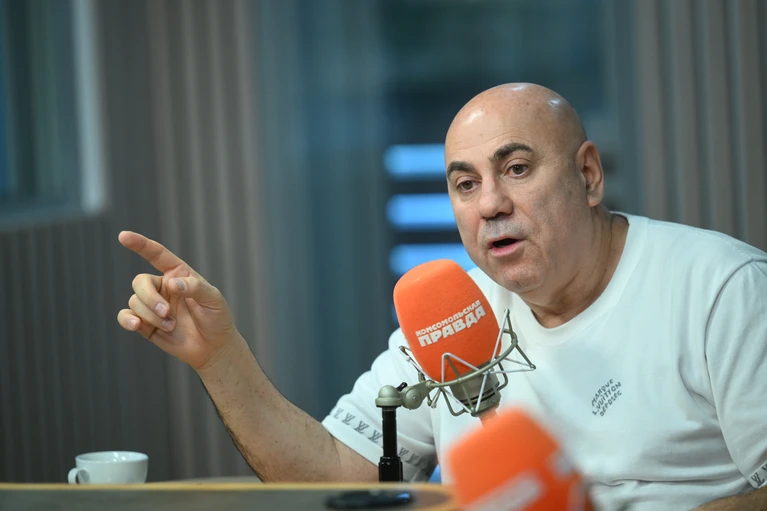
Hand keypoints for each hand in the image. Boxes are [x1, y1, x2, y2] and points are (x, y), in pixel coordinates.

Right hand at [116, 231, 236, 369]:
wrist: (214, 347)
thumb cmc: (217, 318)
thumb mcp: (213, 299)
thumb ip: (195, 288)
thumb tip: (172, 283)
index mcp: (178, 274)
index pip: (157, 255)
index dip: (140, 244)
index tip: (123, 236)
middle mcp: (163, 287)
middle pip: (140, 281)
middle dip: (149, 297)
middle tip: (166, 312)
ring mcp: (152, 306)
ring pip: (135, 301)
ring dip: (151, 315)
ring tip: (171, 326)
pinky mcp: (145, 324)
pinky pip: (125, 316)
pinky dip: (127, 320)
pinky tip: (136, 325)